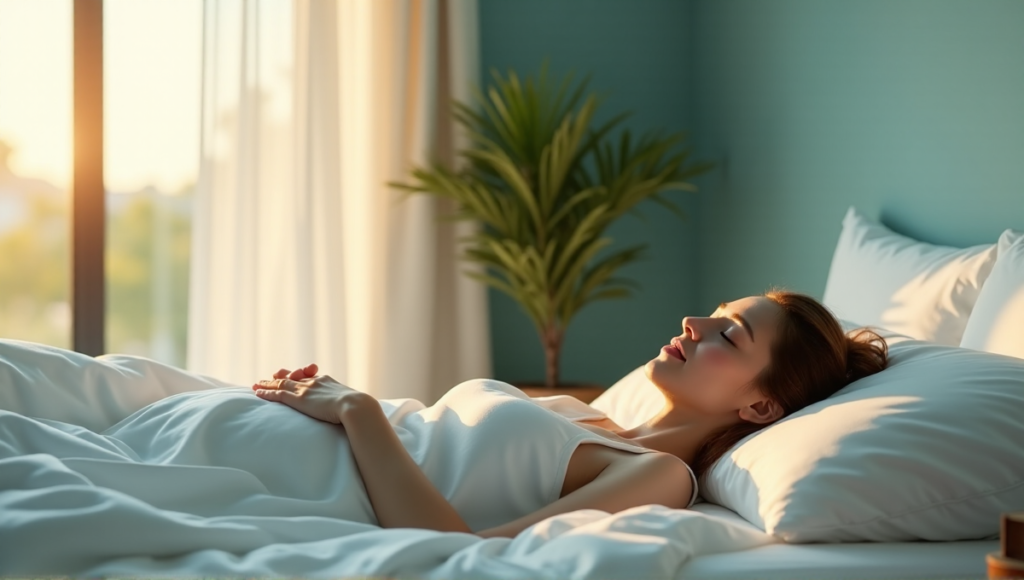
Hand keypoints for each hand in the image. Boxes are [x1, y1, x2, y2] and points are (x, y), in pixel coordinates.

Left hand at [252, 366, 370, 423]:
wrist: (355, 406)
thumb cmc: (359, 408)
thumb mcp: (351, 402)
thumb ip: (347, 404)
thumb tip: (355, 411)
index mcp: (326, 381)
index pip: (308, 377)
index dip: (298, 376)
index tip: (293, 376)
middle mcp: (314, 382)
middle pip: (292, 377)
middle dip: (280, 377)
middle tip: (271, 375)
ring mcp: (305, 390)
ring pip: (281, 384)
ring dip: (268, 384)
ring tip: (257, 384)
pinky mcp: (299, 400)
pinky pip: (278, 394)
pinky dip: (267, 393)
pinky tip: (257, 393)